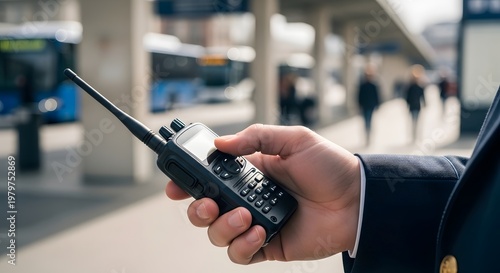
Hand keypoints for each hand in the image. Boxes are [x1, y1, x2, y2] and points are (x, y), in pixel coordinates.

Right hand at [165, 124, 360, 263]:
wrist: (356, 200)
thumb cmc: (329, 167)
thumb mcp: (293, 140)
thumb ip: (255, 138)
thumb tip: (219, 144)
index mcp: (249, 173)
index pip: (209, 177)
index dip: (187, 182)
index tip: (174, 185)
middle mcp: (247, 198)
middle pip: (204, 209)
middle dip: (197, 209)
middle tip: (208, 202)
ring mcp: (255, 223)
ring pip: (217, 233)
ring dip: (223, 226)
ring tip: (246, 215)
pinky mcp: (267, 245)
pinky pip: (240, 253)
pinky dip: (242, 244)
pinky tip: (260, 231)